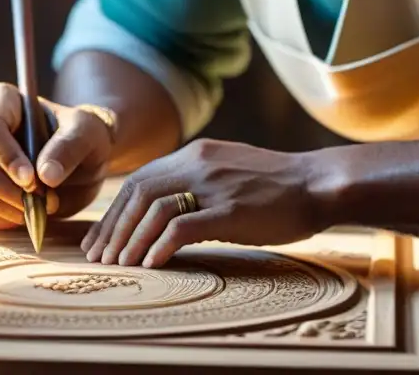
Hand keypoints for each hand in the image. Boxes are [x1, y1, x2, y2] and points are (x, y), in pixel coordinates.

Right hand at [0, 82, 114, 229]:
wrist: (78, 162)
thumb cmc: (79, 137)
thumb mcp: (87, 133)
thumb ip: (69, 147)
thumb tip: (46, 174)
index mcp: (1, 100)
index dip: (8, 156)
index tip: (31, 180)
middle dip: (12, 189)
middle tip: (46, 200)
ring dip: (11, 206)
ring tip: (43, 206)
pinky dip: (4, 219)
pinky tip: (26, 212)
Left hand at [80, 138, 319, 267]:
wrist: (319, 183)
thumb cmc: (277, 185)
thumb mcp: (228, 169)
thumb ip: (196, 179)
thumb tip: (164, 206)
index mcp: (195, 154)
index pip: (140, 180)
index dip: (115, 210)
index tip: (101, 237)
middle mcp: (198, 163)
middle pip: (137, 193)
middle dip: (113, 227)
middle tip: (99, 257)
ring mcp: (214, 185)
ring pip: (153, 209)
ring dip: (130, 240)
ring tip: (119, 264)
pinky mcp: (231, 210)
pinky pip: (182, 226)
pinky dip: (159, 245)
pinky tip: (150, 263)